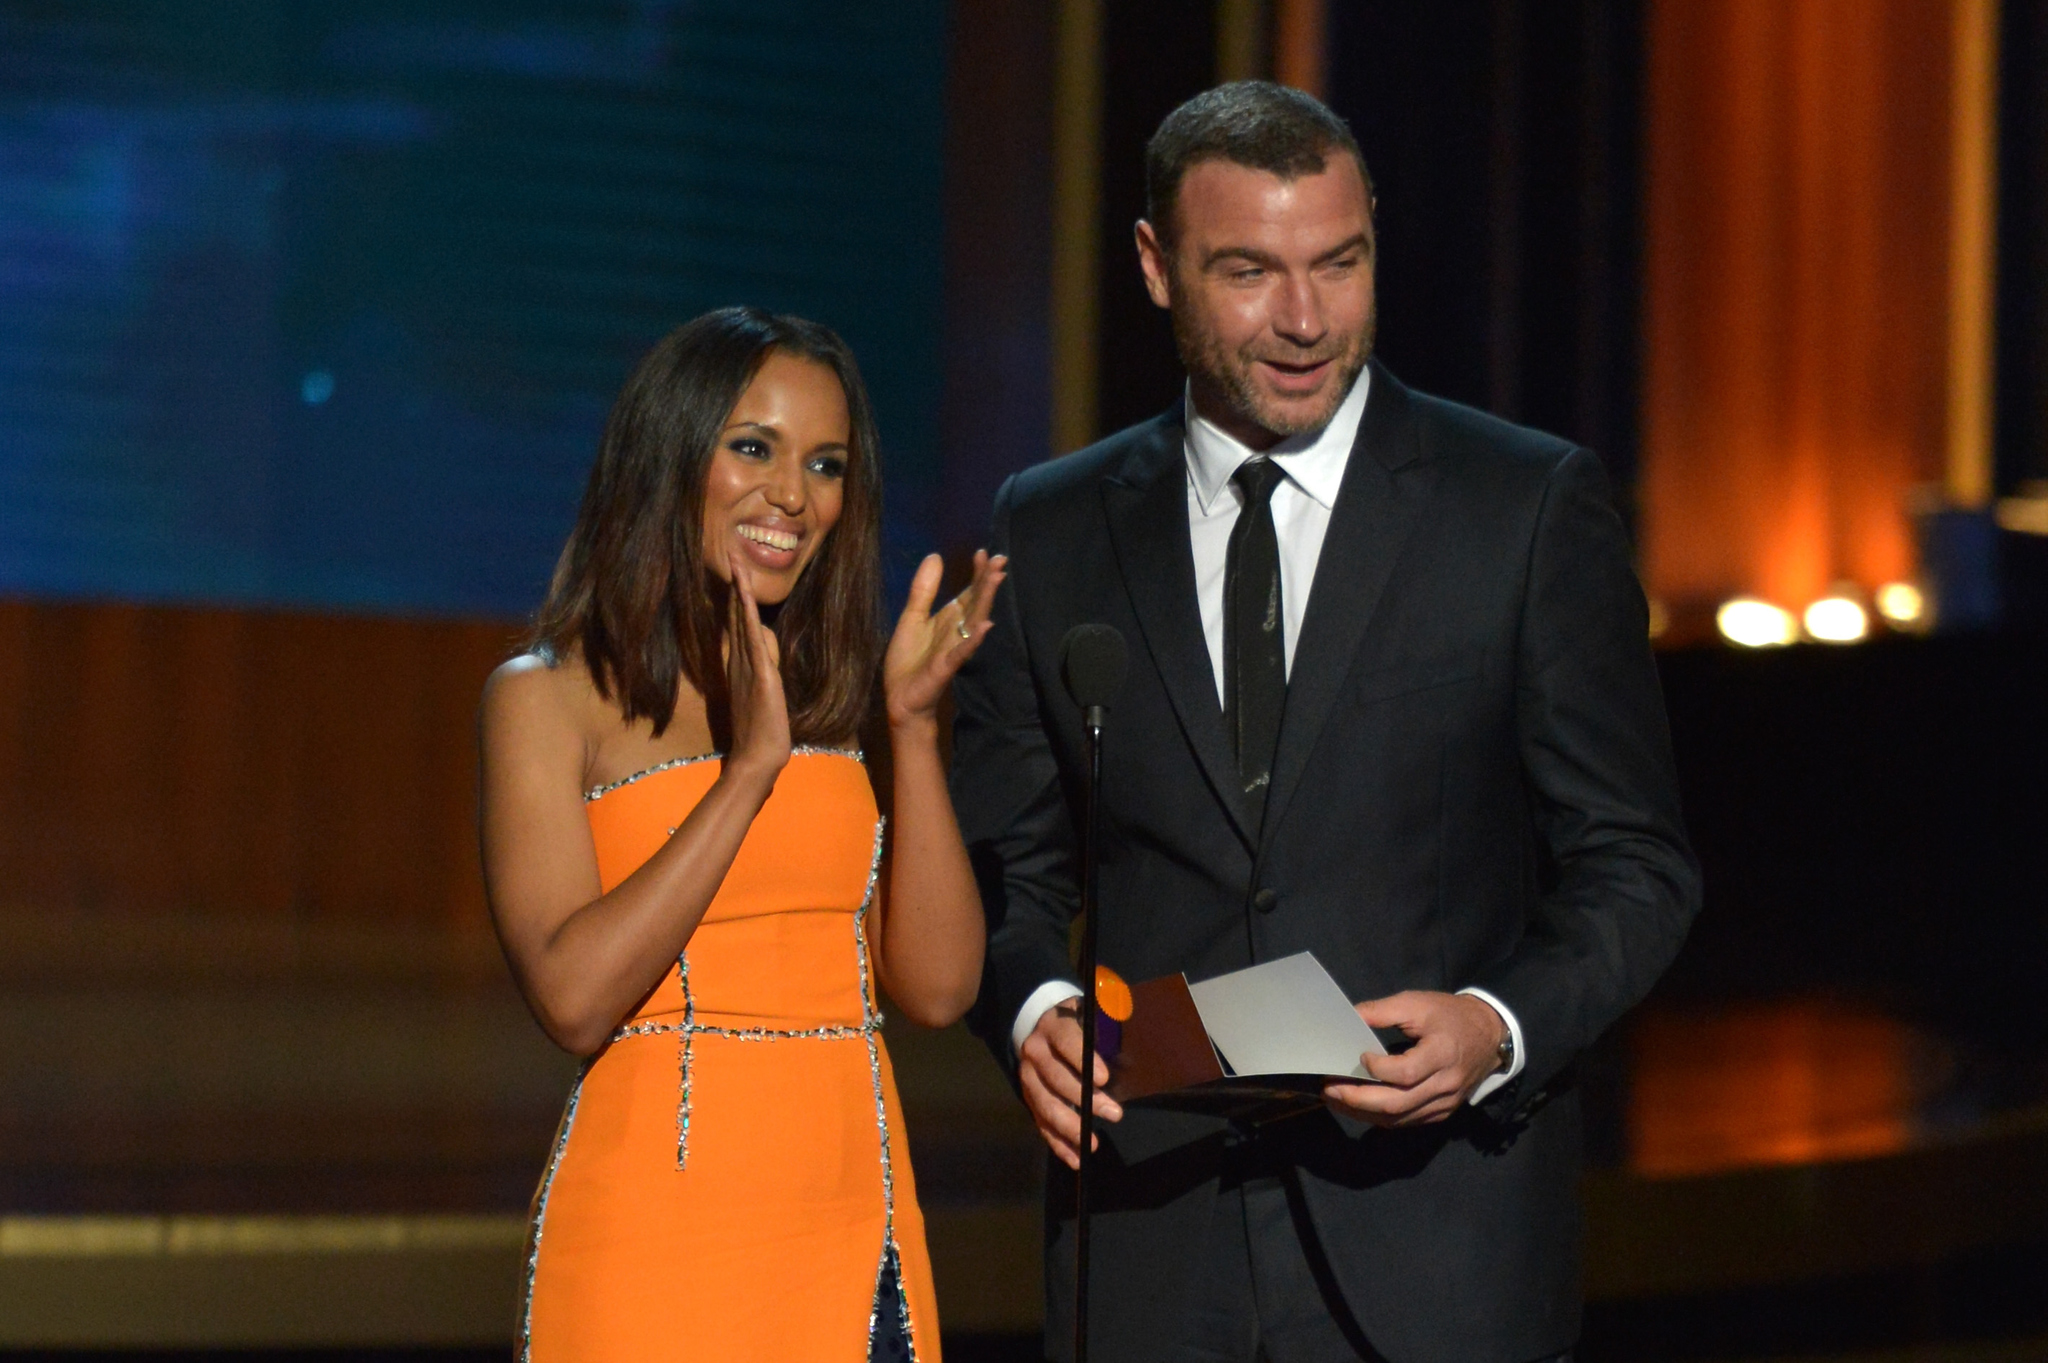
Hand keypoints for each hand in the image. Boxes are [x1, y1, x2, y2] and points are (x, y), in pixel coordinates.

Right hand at [723, 551, 790, 785]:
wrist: (758, 758)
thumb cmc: (761, 731)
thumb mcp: (764, 691)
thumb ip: (764, 666)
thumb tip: (765, 643)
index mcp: (742, 666)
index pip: (739, 625)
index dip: (736, 600)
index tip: (735, 575)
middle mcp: (741, 662)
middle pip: (737, 617)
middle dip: (735, 588)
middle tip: (731, 558)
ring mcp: (748, 668)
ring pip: (743, 623)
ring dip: (740, 595)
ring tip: (737, 566)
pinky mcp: (760, 677)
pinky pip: (754, 641)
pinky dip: (749, 619)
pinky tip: (746, 600)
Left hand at [884, 550, 1006, 730]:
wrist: (900, 698)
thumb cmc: (908, 660)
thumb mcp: (912, 617)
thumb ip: (923, 590)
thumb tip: (935, 556)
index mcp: (950, 618)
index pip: (968, 592)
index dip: (976, 573)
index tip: (983, 552)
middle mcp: (957, 630)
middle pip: (977, 602)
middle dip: (988, 581)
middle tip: (1000, 559)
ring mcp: (955, 648)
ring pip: (975, 621)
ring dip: (986, 600)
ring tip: (996, 579)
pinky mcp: (946, 666)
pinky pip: (963, 651)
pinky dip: (975, 638)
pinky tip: (985, 625)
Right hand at [1018, 1000, 1122, 1169]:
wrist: (1035, 1025)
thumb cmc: (1073, 1021)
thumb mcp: (1086, 1013)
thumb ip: (1103, 1026)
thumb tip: (1126, 1046)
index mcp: (1052, 1027)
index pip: (1066, 1041)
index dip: (1082, 1060)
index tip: (1104, 1079)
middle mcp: (1035, 1053)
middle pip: (1057, 1079)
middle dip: (1086, 1100)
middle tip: (1115, 1113)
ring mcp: (1029, 1079)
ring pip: (1046, 1106)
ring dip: (1070, 1128)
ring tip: (1093, 1144)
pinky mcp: (1028, 1099)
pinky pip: (1041, 1124)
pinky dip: (1058, 1143)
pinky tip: (1076, 1158)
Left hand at [1322, 991, 1506, 1127]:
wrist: (1489, 1035)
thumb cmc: (1450, 1016)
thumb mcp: (1418, 1003)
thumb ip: (1382, 1011)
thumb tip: (1348, 1018)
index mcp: (1442, 1054)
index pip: (1405, 1072)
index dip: (1377, 1069)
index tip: (1360, 1057)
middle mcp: (1445, 1084)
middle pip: (1397, 1103)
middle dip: (1358, 1100)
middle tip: (1329, 1090)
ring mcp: (1445, 1103)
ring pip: (1399, 1118)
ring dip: (1363, 1113)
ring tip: (1337, 1101)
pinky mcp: (1443, 1112)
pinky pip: (1408, 1122)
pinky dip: (1381, 1118)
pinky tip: (1360, 1108)